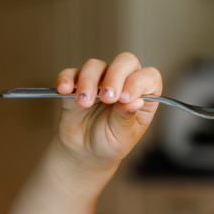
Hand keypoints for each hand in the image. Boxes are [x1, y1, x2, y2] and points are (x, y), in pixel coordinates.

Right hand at [54, 52, 161, 166]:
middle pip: (125, 61)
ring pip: (96, 65)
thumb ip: (126, 116)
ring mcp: (100, 81)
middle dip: (115, 76)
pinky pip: (71, 73)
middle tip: (107, 98)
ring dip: (89, 82)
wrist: (86, 152)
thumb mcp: (123, 135)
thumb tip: (136, 100)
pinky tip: (65, 90)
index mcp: (143, 96)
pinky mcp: (76, 84)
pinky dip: (66, 79)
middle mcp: (124, 83)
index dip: (139, 82)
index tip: (126, 98)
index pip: (149, 77)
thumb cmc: (111, 143)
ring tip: (85, 103)